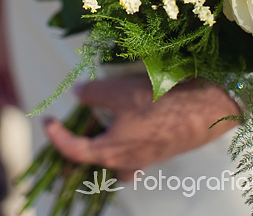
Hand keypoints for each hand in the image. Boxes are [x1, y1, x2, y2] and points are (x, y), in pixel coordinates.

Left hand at [45, 75, 239, 180]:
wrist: (205, 110)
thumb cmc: (158, 101)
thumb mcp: (117, 90)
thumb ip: (91, 93)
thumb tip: (78, 94)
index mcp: (108, 152)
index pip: (72, 150)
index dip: (56, 136)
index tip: (47, 121)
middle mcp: (125, 162)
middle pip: (93, 159)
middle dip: (80, 142)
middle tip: (75, 122)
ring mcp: (144, 159)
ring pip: (115, 159)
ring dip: (104, 145)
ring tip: (100, 123)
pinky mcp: (160, 151)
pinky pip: (134, 152)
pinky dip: (125, 139)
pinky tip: (129, 120)